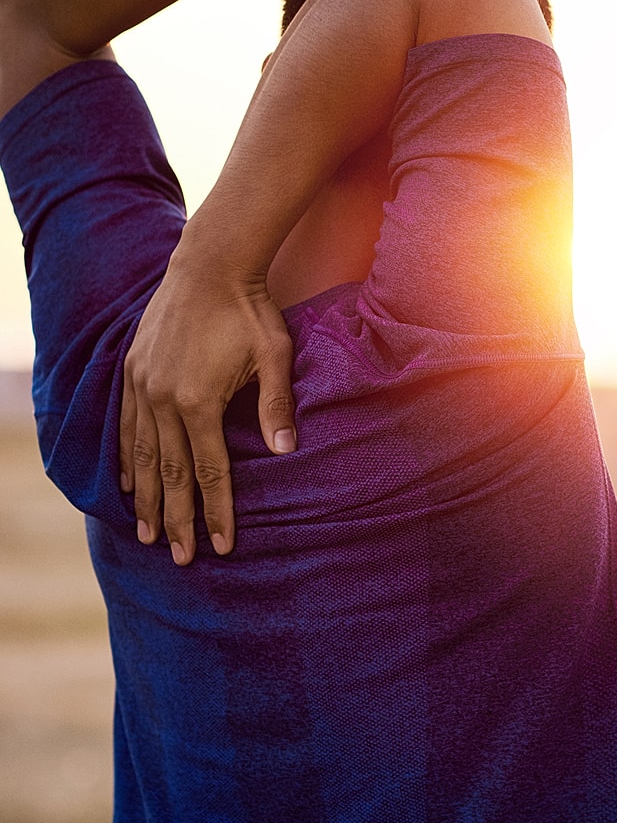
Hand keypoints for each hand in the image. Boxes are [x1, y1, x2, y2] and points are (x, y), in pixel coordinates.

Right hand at [119, 240, 295, 565]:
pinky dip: (128, 459)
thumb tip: (285, 452)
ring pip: (141, 455)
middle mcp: (162, 399)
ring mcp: (142, 384)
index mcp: (199, 401)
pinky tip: (129, 483)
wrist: (210, 264)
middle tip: (180, 558)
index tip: (220, 546)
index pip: (209, 471)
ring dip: (146, 498)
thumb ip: (276, 405)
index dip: (216, 511)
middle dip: (177, 519)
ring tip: (148, 534)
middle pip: (169, 473)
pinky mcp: (132, 370)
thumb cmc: (250, 310)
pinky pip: (126, 425)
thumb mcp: (274, 354)